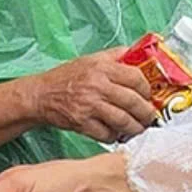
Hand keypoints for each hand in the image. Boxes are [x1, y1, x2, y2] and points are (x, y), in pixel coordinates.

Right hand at [26, 50, 157, 142]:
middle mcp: (97, 86)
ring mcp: (89, 106)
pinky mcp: (82, 123)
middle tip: (150, 117)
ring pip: (123, 121)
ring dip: (135, 128)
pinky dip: (115, 136)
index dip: (147, 89)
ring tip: (139, 129)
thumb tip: (137, 54)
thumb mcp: (90, 59)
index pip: (136, 77)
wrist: (40, 95)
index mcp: (102, 68)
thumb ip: (114, 56)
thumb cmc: (65, 77)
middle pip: (133, 101)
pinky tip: (117, 134)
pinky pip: (106, 134)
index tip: (148, 95)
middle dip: (146, 113)